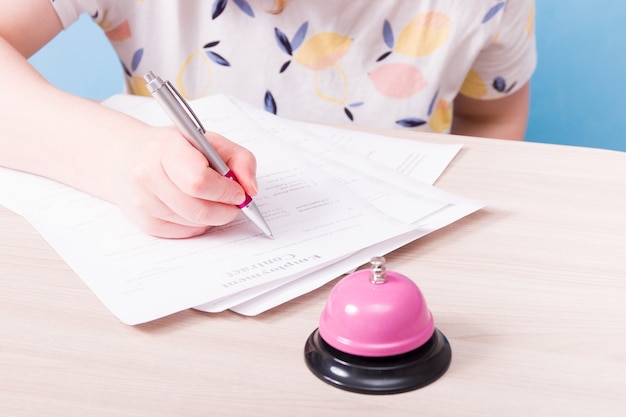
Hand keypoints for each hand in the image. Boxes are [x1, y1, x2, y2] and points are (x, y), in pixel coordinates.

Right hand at [116, 126, 257, 237]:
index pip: (199, 181)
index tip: (238, 192)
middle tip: (234, 203)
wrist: (129, 157)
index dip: (225, 191)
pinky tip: (196, 207)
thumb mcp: (210, 141)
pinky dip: (198, 224)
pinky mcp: (144, 222)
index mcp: (166, 148)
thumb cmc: (174, 148)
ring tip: (213, 201)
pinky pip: (184, 233)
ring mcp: (142, 201)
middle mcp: (147, 175)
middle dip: (225, 210)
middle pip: (198, 209)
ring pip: (193, 224)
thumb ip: (240, 159)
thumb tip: (250, 188)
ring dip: (213, 217)